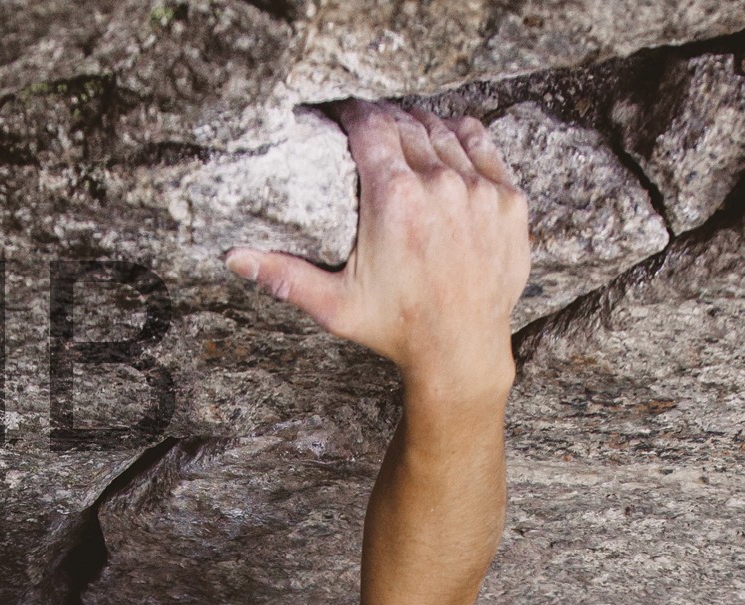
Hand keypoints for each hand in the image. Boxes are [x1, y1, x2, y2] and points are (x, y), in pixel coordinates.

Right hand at [226, 101, 529, 403]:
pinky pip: (485, 148)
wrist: (462, 352)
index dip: (352, 113)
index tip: (342, 117)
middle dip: (384, 121)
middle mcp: (441, 185)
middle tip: (370, 131)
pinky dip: (464, 139)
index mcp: (395, 198)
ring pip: (445, 131)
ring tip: (405, 138)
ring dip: (422, 128)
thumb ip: (284, 275)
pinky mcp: (510, 202)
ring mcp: (481, 191)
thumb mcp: (335, 304)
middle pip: (406, 124)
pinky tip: (449, 142)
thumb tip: (233, 258)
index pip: (370, 124)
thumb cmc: (397, 329)